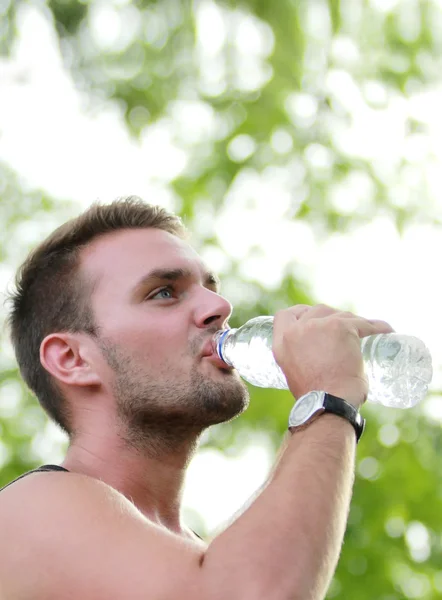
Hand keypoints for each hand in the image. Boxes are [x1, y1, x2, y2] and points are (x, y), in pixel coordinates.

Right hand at [272, 304, 393, 408]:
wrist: (328, 404)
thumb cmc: (316, 398)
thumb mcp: (296, 374)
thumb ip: (301, 360)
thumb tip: (319, 360)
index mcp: (282, 343)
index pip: (285, 316)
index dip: (300, 313)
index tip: (312, 317)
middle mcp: (297, 331)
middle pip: (317, 311)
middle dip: (331, 316)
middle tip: (344, 329)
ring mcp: (319, 326)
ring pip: (340, 315)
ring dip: (353, 322)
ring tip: (366, 332)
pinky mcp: (341, 327)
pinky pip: (363, 323)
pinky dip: (377, 327)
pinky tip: (385, 330)